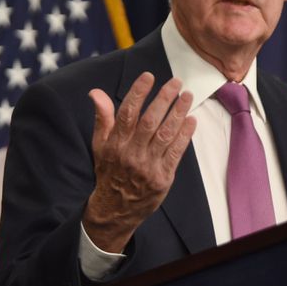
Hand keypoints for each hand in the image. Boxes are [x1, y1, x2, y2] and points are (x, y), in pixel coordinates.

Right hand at [83, 72, 195, 252]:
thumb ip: (102, 117)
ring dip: (178, 113)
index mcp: (115, 144)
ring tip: (187, 96)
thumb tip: (95, 92)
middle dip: (164, 99)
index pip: (127, 113)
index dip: (138, 93)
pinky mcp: (163, 178)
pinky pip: (176, 153)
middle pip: (150, 121)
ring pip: (165, 134)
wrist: (116, 209)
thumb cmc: (109, 171)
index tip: (149, 76)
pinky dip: (185, 135)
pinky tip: (191, 120)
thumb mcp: (100, 145)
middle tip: (176, 82)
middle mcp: (131, 154)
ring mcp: (148, 166)